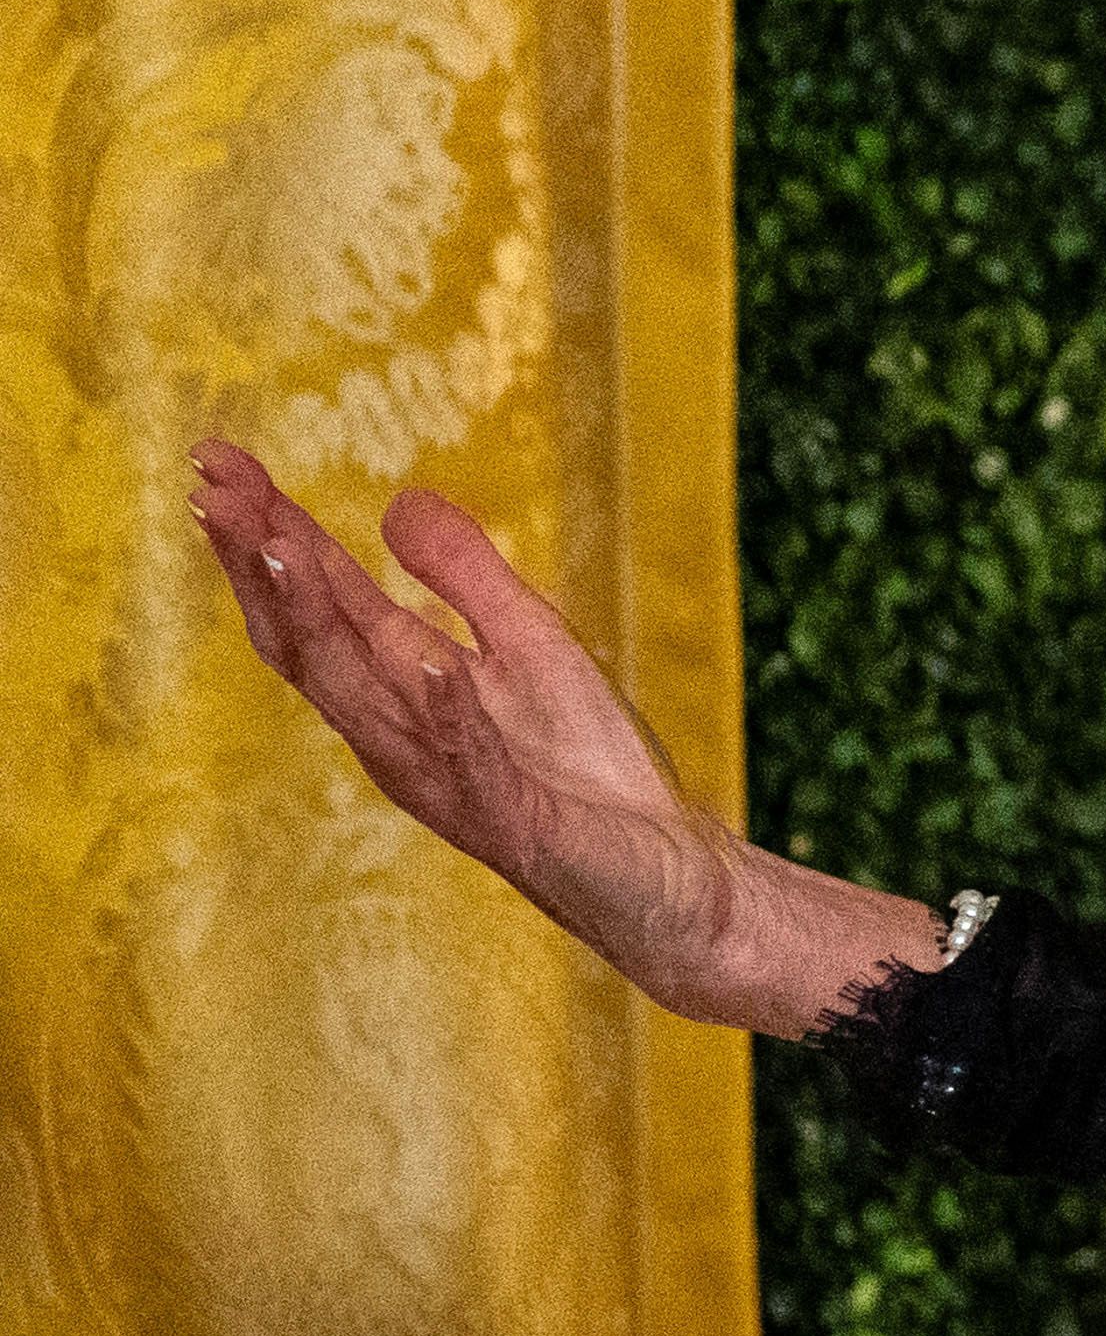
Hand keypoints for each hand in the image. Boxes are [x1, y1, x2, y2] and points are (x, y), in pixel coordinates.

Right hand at [183, 444, 941, 1035]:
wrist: (664, 875)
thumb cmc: (588, 768)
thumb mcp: (531, 643)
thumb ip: (466, 576)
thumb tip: (397, 498)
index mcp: (400, 692)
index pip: (316, 603)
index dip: (264, 533)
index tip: (219, 460)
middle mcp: (401, 737)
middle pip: (312, 642)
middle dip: (259, 563)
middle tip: (212, 484)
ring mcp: (450, 780)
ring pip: (365, 695)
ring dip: (319, 620)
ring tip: (280, 544)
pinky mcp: (514, 820)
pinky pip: (470, 760)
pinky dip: (445, 709)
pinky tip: (426, 657)